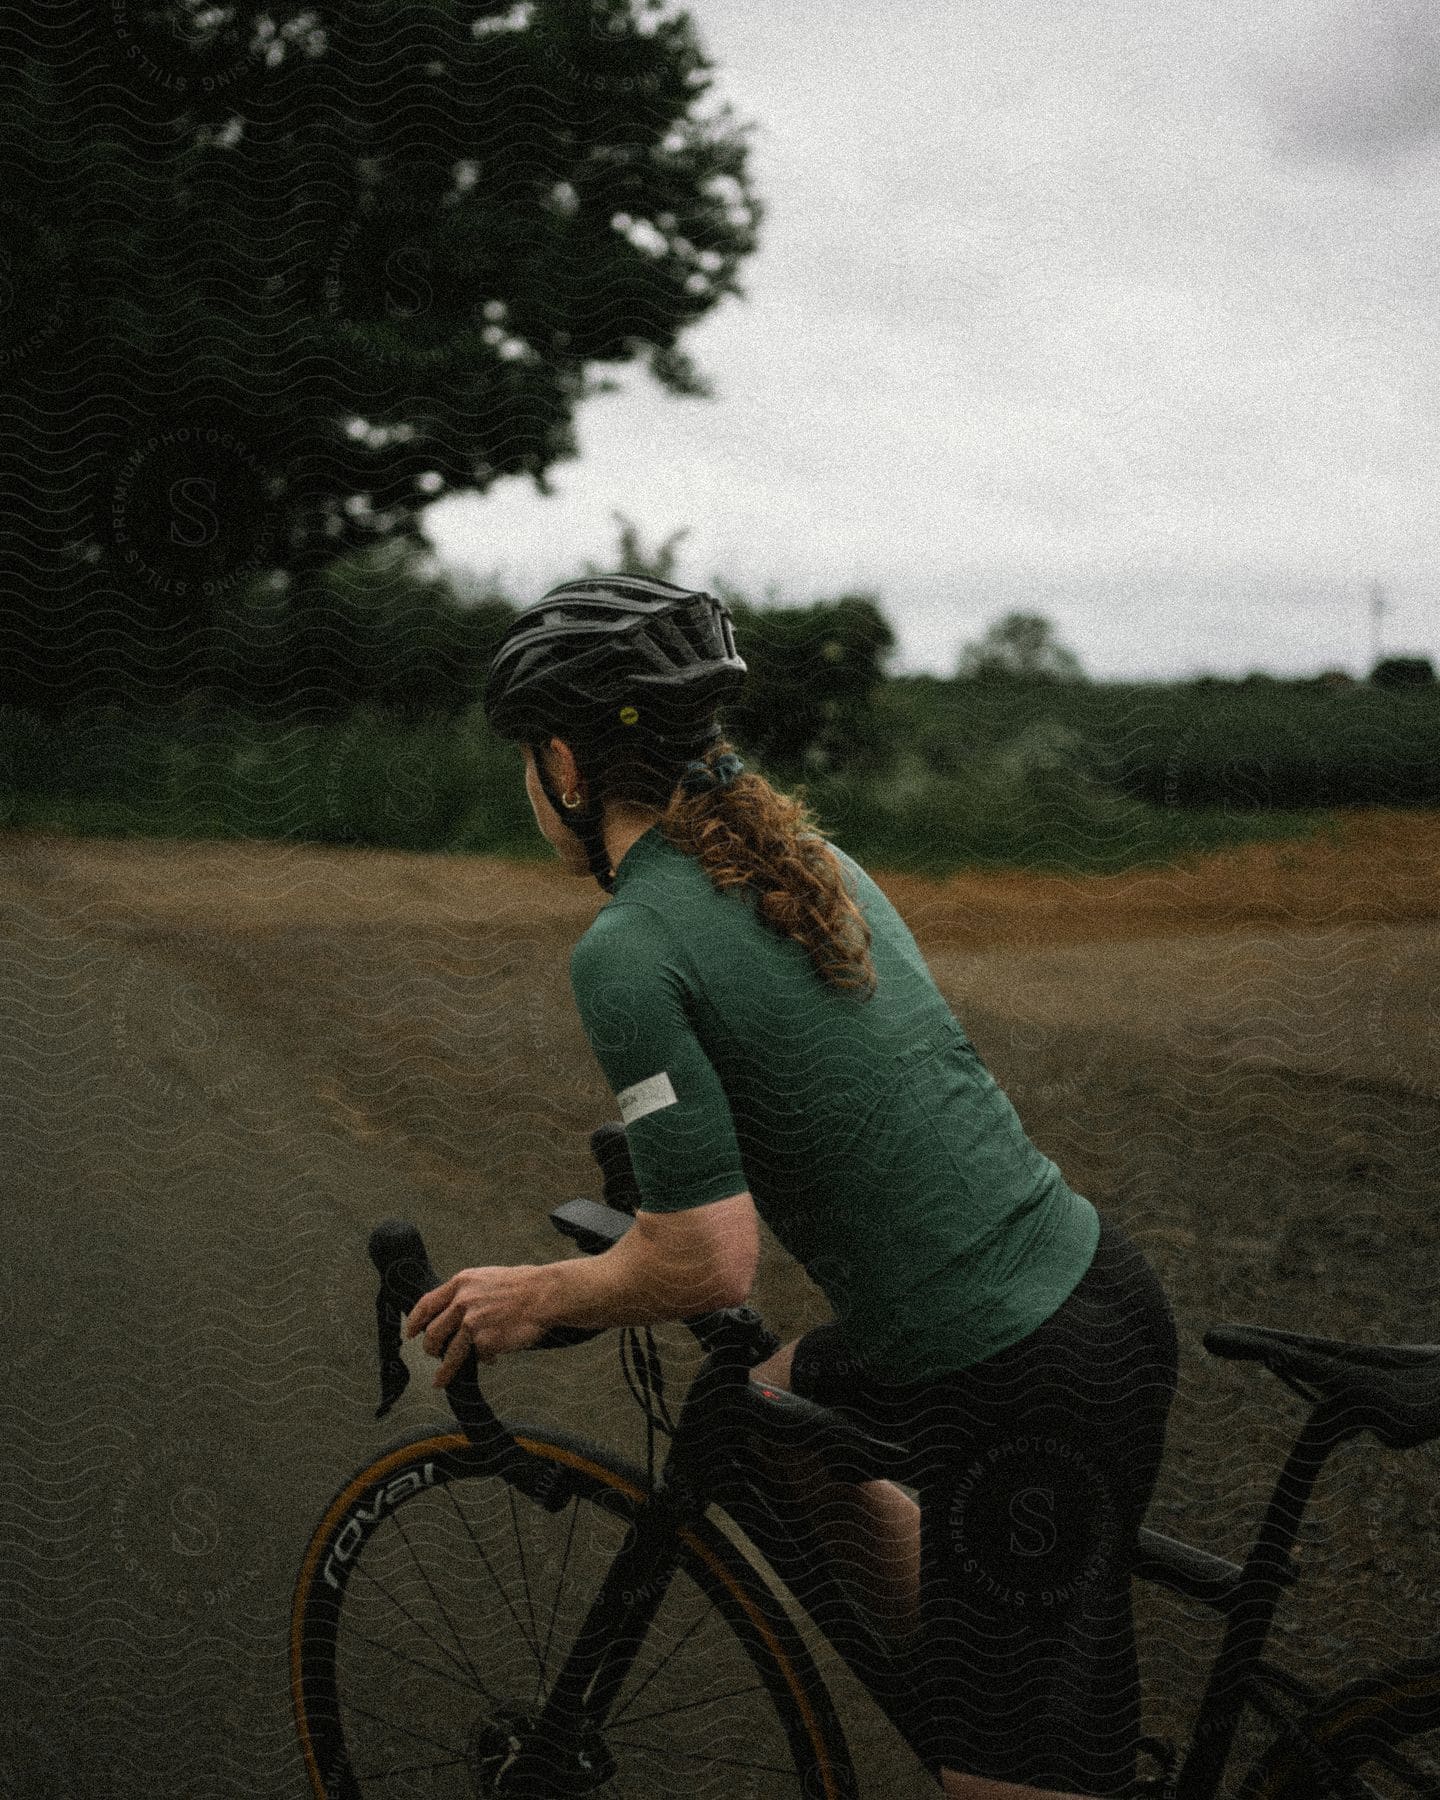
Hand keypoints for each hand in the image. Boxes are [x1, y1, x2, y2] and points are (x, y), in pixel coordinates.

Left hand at [404, 1264, 548, 1385]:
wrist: (544, 1295)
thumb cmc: (523, 1285)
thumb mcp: (488, 1278)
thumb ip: (468, 1293)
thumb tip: (454, 1312)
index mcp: (462, 1283)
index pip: (427, 1303)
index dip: (415, 1320)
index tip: (410, 1332)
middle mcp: (462, 1302)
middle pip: (433, 1332)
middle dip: (429, 1348)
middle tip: (431, 1354)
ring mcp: (472, 1323)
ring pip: (449, 1353)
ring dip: (444, 1369)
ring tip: (441, 1379)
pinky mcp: (485, 1341)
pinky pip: (479, 1356)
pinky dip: (485, 1359)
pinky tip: (494, 1357)